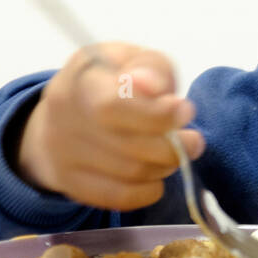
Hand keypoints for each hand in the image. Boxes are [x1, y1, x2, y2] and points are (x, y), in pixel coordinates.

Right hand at [14, 42, 204, 209]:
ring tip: (175, 153)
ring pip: (130, 173)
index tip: (186, 112)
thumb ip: (151, 68)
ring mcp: (63, 154)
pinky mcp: (71, 183)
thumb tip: (153, 86)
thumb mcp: (133, 60)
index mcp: (81, 80)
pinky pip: (120, 198)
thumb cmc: (112, 81)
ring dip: (165, 166)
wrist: (64, 113)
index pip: (114, 106)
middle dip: (173, 146)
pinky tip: (157, 176)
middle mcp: (64, 118)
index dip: (157, 115)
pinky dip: (149, 191)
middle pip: (128, 145)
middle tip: (193, 141)